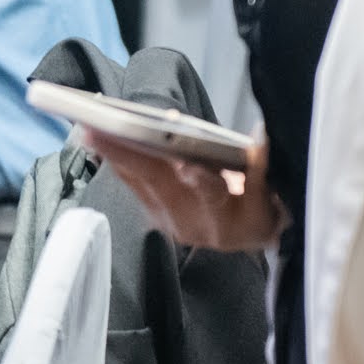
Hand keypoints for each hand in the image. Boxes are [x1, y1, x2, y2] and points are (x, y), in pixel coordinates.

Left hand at [81, 129, 284, 250]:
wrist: (246, 235)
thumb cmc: (260, 206)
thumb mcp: (272, 193)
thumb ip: (263, 168)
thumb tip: (262, 136)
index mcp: (229, 220)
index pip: (213, 195)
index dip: (200, 179)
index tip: (185, 164)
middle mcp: (193, 224)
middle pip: (160, 184)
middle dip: (131, 155)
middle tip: (102, 130)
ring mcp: (168, 220)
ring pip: (138, 182)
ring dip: (113, 153)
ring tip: (90, 127)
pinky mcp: (152, 212)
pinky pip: (131, 182)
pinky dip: (115, 158)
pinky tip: (96, 136)